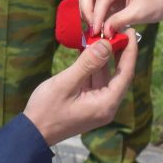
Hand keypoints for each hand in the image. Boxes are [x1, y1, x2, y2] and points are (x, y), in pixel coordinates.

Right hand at [23, 38, 138, 145]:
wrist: (31, 133)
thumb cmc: (46, 110)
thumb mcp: (66, 84)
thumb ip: (87, 64)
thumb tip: (106, 44)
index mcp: (106, 104)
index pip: (126, 73)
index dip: (130, 51)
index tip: (130, 31)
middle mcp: (106, 105)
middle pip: (118, 73)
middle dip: (117, 51)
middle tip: (117, 28)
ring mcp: (97, 104)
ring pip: (105, 75)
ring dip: (102, 56)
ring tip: (101, 33)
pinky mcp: (87, 102)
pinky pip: (94, 80)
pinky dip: (92, 65)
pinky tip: (88, 48)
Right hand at [77, 0, 162, 36]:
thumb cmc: (157, 3)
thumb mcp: (139, 13)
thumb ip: (119, 21)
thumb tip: (103, 31)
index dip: (96, 15)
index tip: (96, 32)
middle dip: (86, 11)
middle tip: (92, 29)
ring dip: (88, 12)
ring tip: (94, 28)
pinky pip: (95, 2)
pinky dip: (94, 14)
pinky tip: (98, 26)